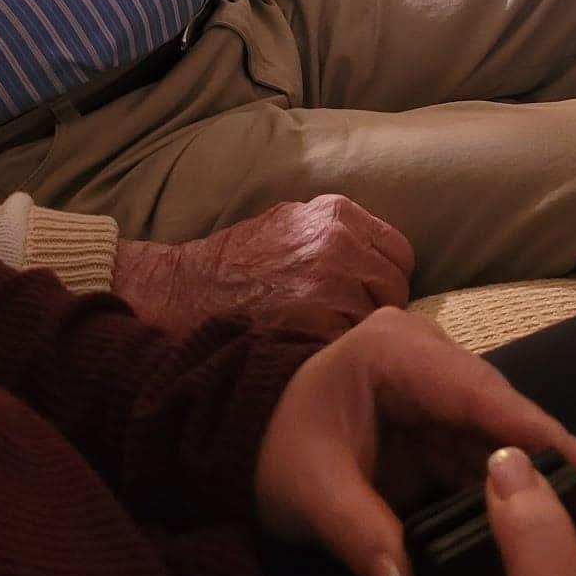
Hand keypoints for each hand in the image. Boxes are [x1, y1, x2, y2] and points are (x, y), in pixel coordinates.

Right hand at [111, 195, 412, 335]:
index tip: (362, 297)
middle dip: (372, 311)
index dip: (382, 281)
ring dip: (354, 338)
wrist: (176, 293)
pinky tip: (309, 359)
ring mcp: (328, 288)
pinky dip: (333, 360)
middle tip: (338, 326)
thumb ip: (338, 235)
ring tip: (319, 342)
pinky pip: (347, 352)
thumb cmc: (233, 266)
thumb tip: (379, 261)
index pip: (399, 255)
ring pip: (373, 325)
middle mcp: (338, 244)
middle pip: (393, 291)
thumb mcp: (289, 224)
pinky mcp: (313, 330)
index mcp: (336, 215)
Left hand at [255, 308, 575, 575]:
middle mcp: (427, 358)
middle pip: (503, 413)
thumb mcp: (308, 490)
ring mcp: (436, 388)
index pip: (475, 392)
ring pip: (503, 436)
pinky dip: (519, 489)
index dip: (535, 429)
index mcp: (395, 352)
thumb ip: (359, 534)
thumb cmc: (276, 447)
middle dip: (556, 465)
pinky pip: (486, 455)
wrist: (245, 435)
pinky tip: (557, 520)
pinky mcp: (439, 422)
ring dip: (548, 481)